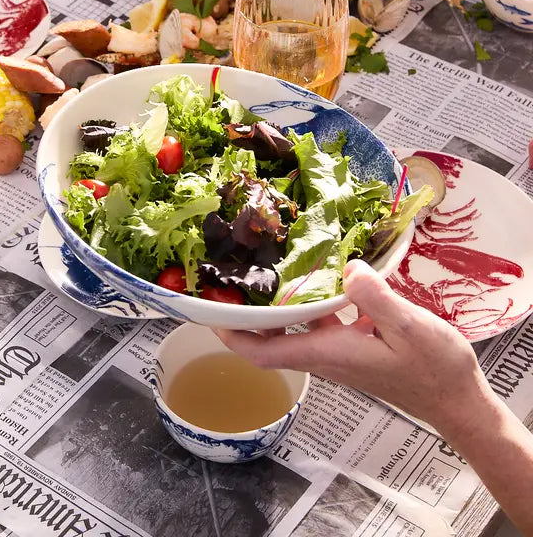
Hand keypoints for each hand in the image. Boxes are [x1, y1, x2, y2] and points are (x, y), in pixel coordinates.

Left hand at [215, 260, 490, 431]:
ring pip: (294, 330)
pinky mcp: (351, 345)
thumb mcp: (410, 328)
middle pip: (271, 340)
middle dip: (245, 317)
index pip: (266, 353)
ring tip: (263, 272)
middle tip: (229, 282)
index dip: (235, 336)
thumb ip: (377, 299)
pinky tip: (317, 278)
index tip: (212, 315)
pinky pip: (318, 324)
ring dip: (274, 308)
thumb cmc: (434, 369)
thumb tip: (347, 268)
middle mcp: (326, 355)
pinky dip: (307, 304)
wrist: (455, 398)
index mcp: (330, 353)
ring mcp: (338, 351)